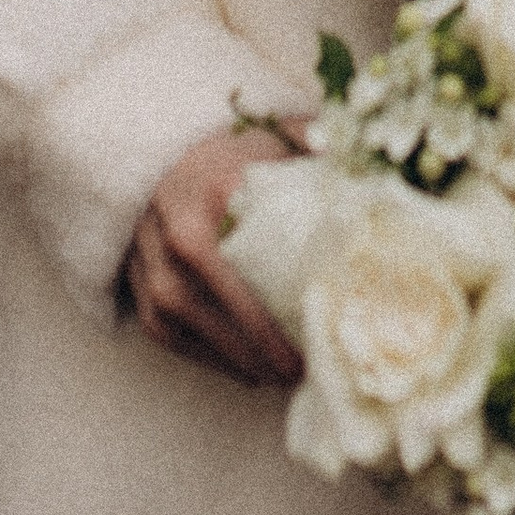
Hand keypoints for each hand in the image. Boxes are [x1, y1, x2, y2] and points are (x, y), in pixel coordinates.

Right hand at [124, 124, 310, 383]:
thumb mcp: (275, 136)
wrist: (154, 147)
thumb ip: (319, 150)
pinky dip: (209, 358)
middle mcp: (181, 230)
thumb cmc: (230, 150)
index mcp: (222, 191)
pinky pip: (170, 335)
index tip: (327, 317)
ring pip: (196, 326)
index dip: (295, 294)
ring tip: (281, 378)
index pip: (263, 256)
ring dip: (239, 359)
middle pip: (229, 303)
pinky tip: (246, 370)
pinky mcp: (137, 286)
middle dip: (267, 343)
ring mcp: (152, 261)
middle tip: (306, 370)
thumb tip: (378, 178)